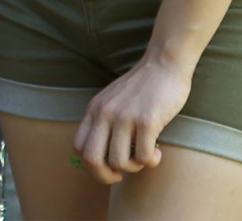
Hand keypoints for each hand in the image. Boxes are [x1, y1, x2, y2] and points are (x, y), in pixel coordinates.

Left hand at [72, 54, 191, 183]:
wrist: (163, 65)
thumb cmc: (142, 88)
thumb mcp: (112, 101)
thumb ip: (104, 121)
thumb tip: (105, 155)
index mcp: (94, 110)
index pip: (78, 147)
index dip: (91, 165)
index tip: (108, 167)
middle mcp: (104, 114)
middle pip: (91, 159)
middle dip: (105, 176)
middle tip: (121, 176)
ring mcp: (124, 117)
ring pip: (119, 161)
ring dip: (134, 167)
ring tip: (146, 156)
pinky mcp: (147, 121)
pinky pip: (143, 156)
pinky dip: (151, 161)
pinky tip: (158, 152)